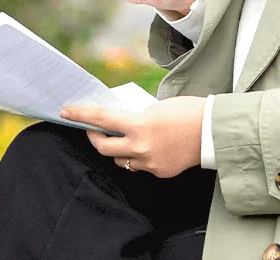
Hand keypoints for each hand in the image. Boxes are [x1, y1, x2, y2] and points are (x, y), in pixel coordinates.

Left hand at [61, 97, 207, 178]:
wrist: (214, 131)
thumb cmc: (188, 112)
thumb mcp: (156, 108)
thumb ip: (136, 117)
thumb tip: (122, 124)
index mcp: (139, 125)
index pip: (101, 120)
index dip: (81, 116)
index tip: (65, 112)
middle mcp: (140, 147)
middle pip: (104, 148)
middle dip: (95, 139)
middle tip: (94, 131)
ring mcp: (150, 163)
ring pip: (122, 160)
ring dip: (119, 150)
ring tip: (127, 139)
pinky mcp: (160, 172)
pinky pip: (141, 167)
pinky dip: (140, 158)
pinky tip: (151, 148)